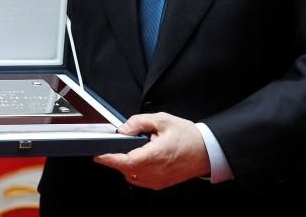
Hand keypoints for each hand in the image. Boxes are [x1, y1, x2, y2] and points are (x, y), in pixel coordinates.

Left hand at [94, 112, 210, 189]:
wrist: (206, 151)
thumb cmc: (188, 136)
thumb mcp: (163, 120)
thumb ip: (139, 122)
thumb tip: (123, 128)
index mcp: (157, 154)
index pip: (126, 161)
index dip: (110, 158)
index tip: (98, 155)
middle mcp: (156, 171)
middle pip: (125, 169)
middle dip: (115, 159)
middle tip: (112, 147)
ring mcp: (158, 180)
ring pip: (131, 176)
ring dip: (125, 165)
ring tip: (131, 151)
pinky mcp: (160, 184)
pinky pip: (139, 180)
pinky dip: (133, 171)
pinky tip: (138, 160)